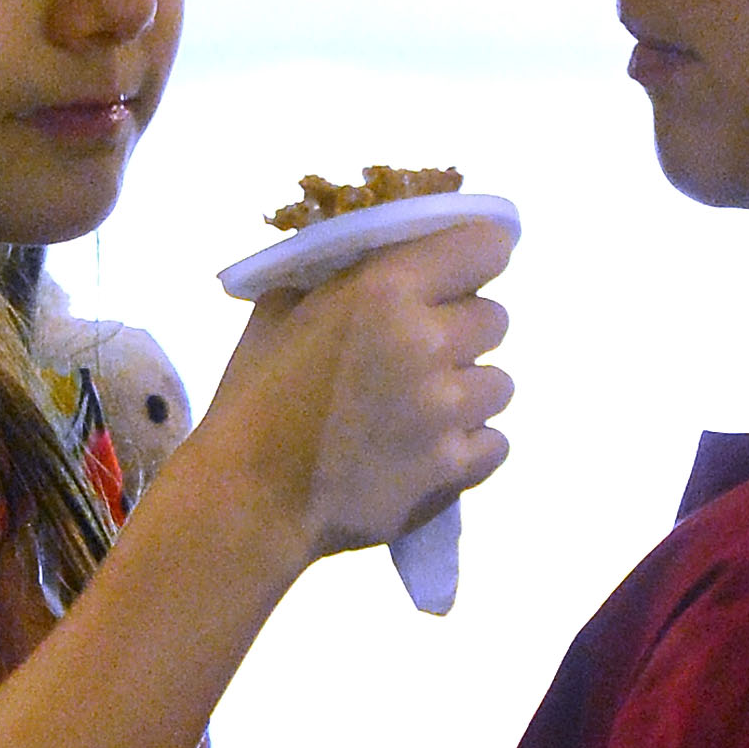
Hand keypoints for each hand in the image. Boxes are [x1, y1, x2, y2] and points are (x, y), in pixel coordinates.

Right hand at [191, 220, 514, 558]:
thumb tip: (370, 260)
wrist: (248, 501)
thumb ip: (336, 278)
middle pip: (495, 318)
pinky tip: (429, 451)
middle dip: (462, 330)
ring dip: (467, 391)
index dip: (476, 256)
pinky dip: (470, 446)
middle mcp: (429, 341)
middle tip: (419, 353)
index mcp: (385, 289)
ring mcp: (448, 410)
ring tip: (421, 411)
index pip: (484, 246)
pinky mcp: (456, 467)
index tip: (459, 273)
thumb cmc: (254, 400)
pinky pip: (496, 441)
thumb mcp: (280, 311)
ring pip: (500, 383)